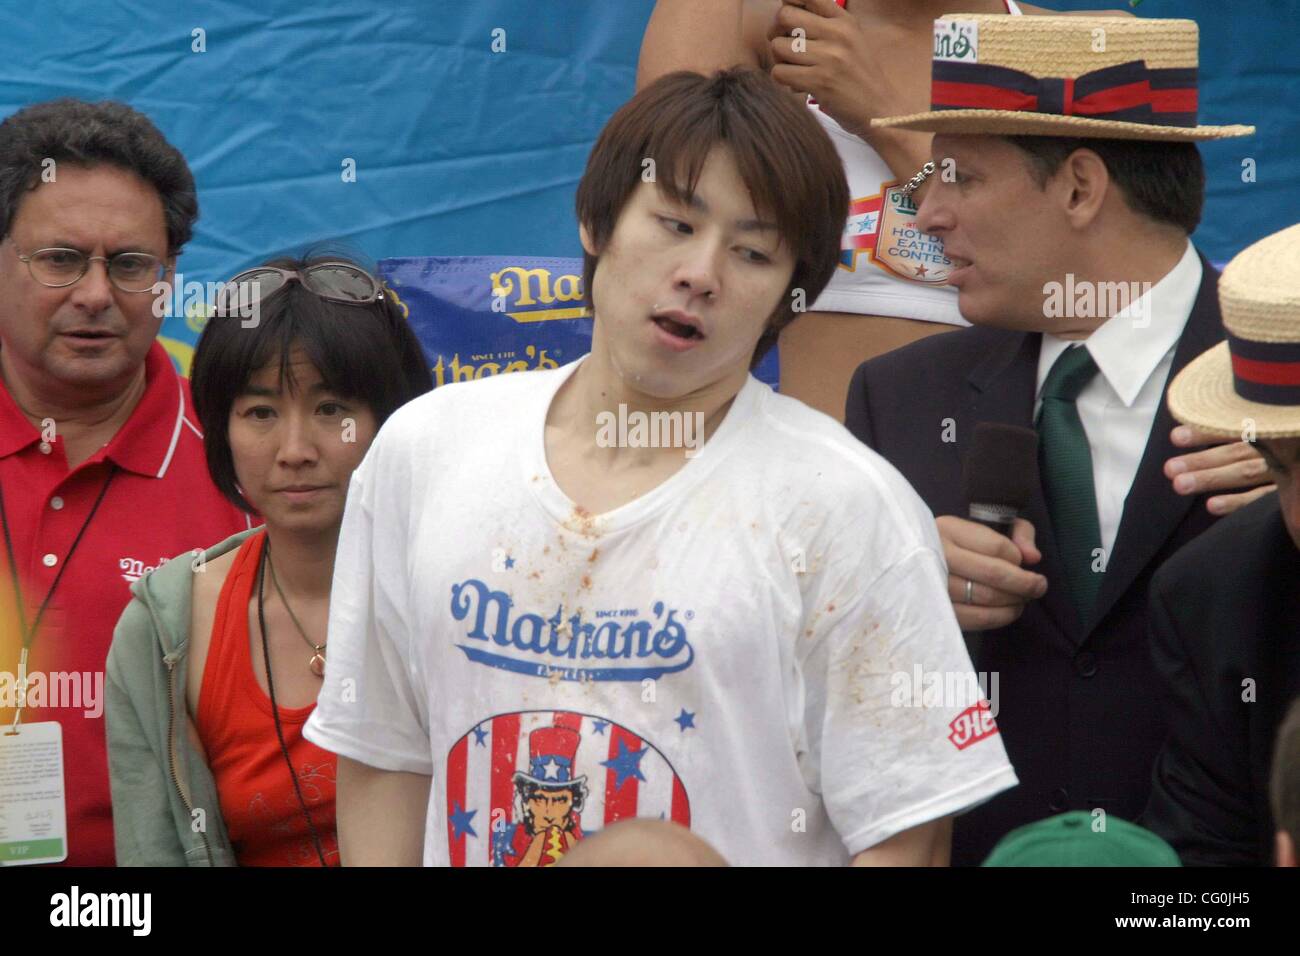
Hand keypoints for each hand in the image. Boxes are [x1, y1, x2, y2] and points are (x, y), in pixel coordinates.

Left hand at [766, 0, 901, 137]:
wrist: (879, 108)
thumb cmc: (859, 75)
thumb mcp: (850, 39)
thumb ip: (825, 23)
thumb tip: (785, 13)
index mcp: (844, 19)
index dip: (788, 4)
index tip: (789, 22)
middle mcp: (837, 33)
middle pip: (784, 16)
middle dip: (775, 32)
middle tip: (783, 47)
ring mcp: (829, 57)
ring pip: (778, 46)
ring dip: (779, 60)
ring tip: (793, 69)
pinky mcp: (819, 81)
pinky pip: (780, 72)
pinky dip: (783, 79)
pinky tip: (797, 83)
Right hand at [936, 516, 1047, 631]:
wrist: (912, 561)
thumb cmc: (958, 543)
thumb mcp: (988, 525)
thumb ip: (1019, 532)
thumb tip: (1032, 557)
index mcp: (948, 529)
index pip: (997, 547)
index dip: (1017, 558)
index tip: (1021, 561)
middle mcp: (937, 555)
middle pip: (994, 574)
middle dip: (1025, 583)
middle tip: (1039, 586)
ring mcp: (933, 586)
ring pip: (987, 598)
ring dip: (1014, 601)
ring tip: (1024, 598)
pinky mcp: (935, 611)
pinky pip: (976, 619)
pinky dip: (1000, 617)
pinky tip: (1009, 610)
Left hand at [1165, 425, 1275, 515]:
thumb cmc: (1275, 455)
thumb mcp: (1261, 442)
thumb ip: (1234, 434)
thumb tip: (1185, 433)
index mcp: (1264, 432)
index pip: (1232, 428)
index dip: (1204, 433)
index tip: (1175, 437)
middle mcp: (1274, 448)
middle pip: (1235, 452)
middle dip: (1201, 460)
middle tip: (1170, 468)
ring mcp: (1282, 470)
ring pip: (1245, 473)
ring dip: (1211, 478)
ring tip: (1179, 485)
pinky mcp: (1286, 494)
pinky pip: (1262, 498)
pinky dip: (1238, 502)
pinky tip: (1211, 506)